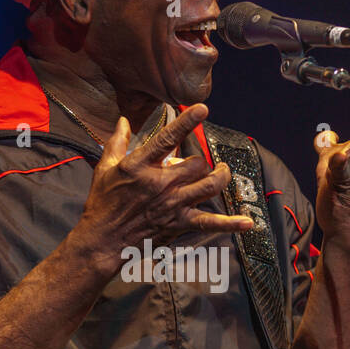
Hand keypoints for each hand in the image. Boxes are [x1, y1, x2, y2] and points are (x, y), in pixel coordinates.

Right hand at [78, 103, 252, 270]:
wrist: (102, 239)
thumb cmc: (102, 203)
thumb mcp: (104, 168)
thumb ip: (117, 142)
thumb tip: (123, 121)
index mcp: (141, 166)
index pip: (168, 138)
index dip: (187, 122)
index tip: (202, 109)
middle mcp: (161, 183)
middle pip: (197, 163)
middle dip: (201, 160)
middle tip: (198, 161)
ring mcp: (172, 204)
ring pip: (209, 185)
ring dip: (221, 177)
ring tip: (223, 172)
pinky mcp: (178, 223)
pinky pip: (209, 222)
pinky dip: (230, 224)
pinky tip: (247, 222)